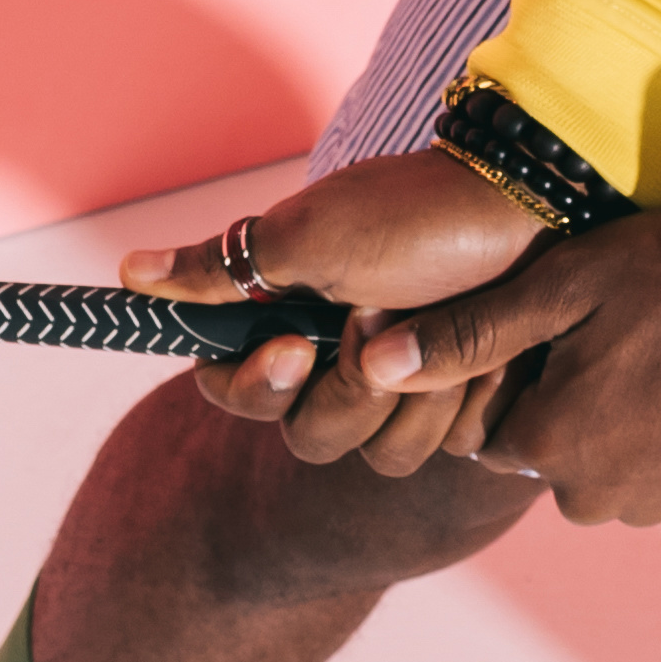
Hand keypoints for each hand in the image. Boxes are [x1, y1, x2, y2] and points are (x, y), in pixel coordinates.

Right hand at [128, 148, 569, 478]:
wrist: (531, 206)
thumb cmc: (415, 212)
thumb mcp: (309, 235)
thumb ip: (220, 269)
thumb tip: (129, 274)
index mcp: (289, 321)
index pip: (236, 395)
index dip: (259, 387)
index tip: (292, 347)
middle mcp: (340, 362)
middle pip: (313, 439)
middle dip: (351, 389)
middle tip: (382, 318)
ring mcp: (407, 388)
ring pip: (384, 455)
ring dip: (418, 390)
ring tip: (445, 322)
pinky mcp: (465, 405)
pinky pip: (452, 448)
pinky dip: (469, 398)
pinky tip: (488, 348)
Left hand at [344, 210, 660, 527]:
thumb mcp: (563, 288)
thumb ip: (468, 333)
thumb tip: (372, 366)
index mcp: (546, 448)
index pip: (493, 425)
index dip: (518, 369)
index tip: (560, 320)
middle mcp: (597, 497)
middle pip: (556, 446)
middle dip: (574, 394)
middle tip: (622, 323)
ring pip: (620, 458)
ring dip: (632, 411)